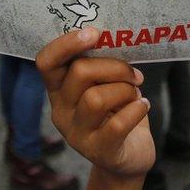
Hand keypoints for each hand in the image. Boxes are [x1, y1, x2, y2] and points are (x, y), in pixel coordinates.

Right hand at [36, 28, 154, 176]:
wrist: (130, 156)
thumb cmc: (118, 111)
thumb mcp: (105, 85)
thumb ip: (102, 65)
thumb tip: (114, 37)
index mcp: (59, 89)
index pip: (46, 62)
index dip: (66, 43)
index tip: (95, 33)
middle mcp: (61, 111)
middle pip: (80, 73)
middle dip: (115, 67)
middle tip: (134, 75)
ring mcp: (76, 134)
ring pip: (96, 98)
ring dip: (125, 90)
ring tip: (136, 95)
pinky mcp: (99, 152)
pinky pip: (117, 124)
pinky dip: (135, 110)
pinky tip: (143, 106)